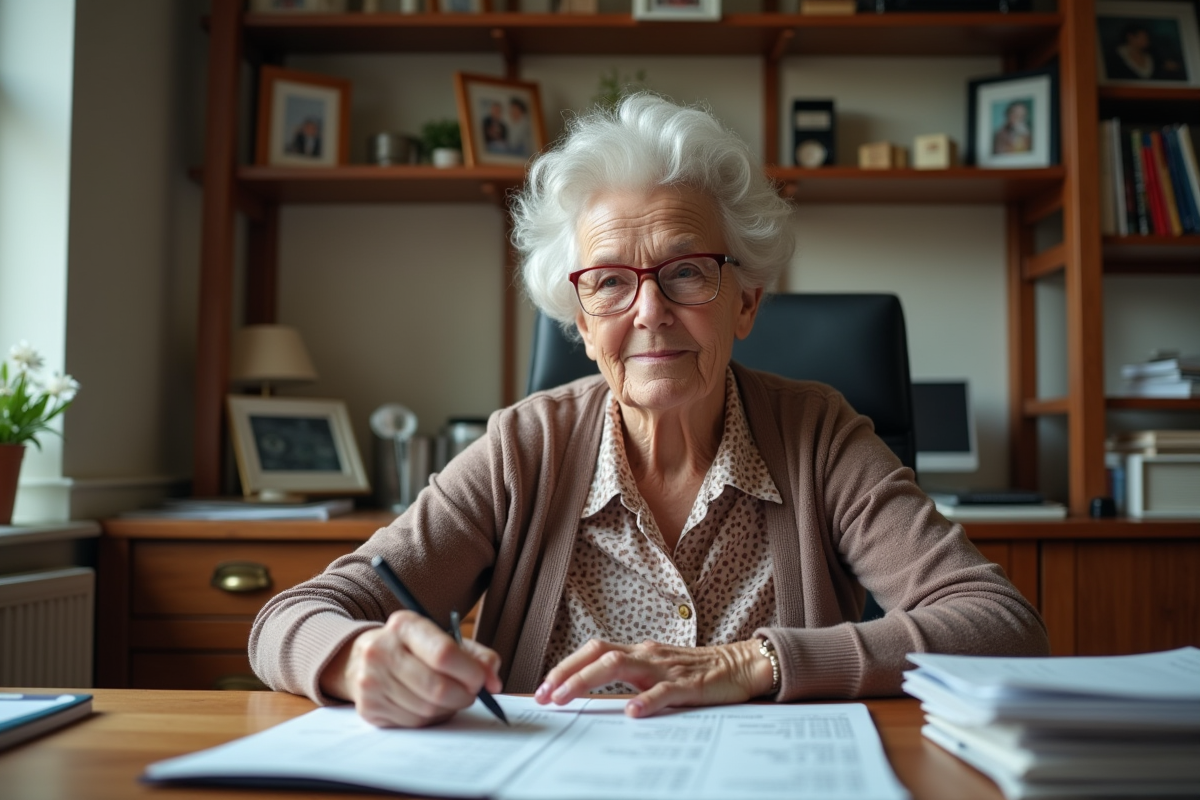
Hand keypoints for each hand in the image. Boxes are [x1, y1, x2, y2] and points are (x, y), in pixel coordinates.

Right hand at [319, 610, 501, 727]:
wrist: (361, 659)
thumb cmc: (414, 649)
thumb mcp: (444, 639)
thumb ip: (476, 656)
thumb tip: (493, 681)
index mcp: (404, 625)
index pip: (444, 653)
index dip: (470, 672)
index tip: (482, 680)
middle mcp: (381, 650)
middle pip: (437, 687)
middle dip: (463, 696)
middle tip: (470, 694)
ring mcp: (370, 681)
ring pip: (426, 709)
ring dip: (447, 709)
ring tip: (448, 698)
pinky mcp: (368, 708)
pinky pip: (412, 723)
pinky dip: (428, 719)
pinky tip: (428, 705)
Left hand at [533, 638, 773, 717]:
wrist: (741, 664)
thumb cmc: (696, 671)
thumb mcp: (656, 671)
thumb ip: (629, 678)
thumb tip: (592, 694)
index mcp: (638, 652)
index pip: (593, 651)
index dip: (566, 666)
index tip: (543, 688)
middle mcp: (647, 654)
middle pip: (599, 654)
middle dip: (567, 673)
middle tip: (544, 695)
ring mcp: (666, 667)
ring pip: (621, 665)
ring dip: (588, 680)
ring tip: (566, 697)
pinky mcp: (689, 684)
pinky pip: (663, 691)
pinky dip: (645, 700)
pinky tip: (631, 712)